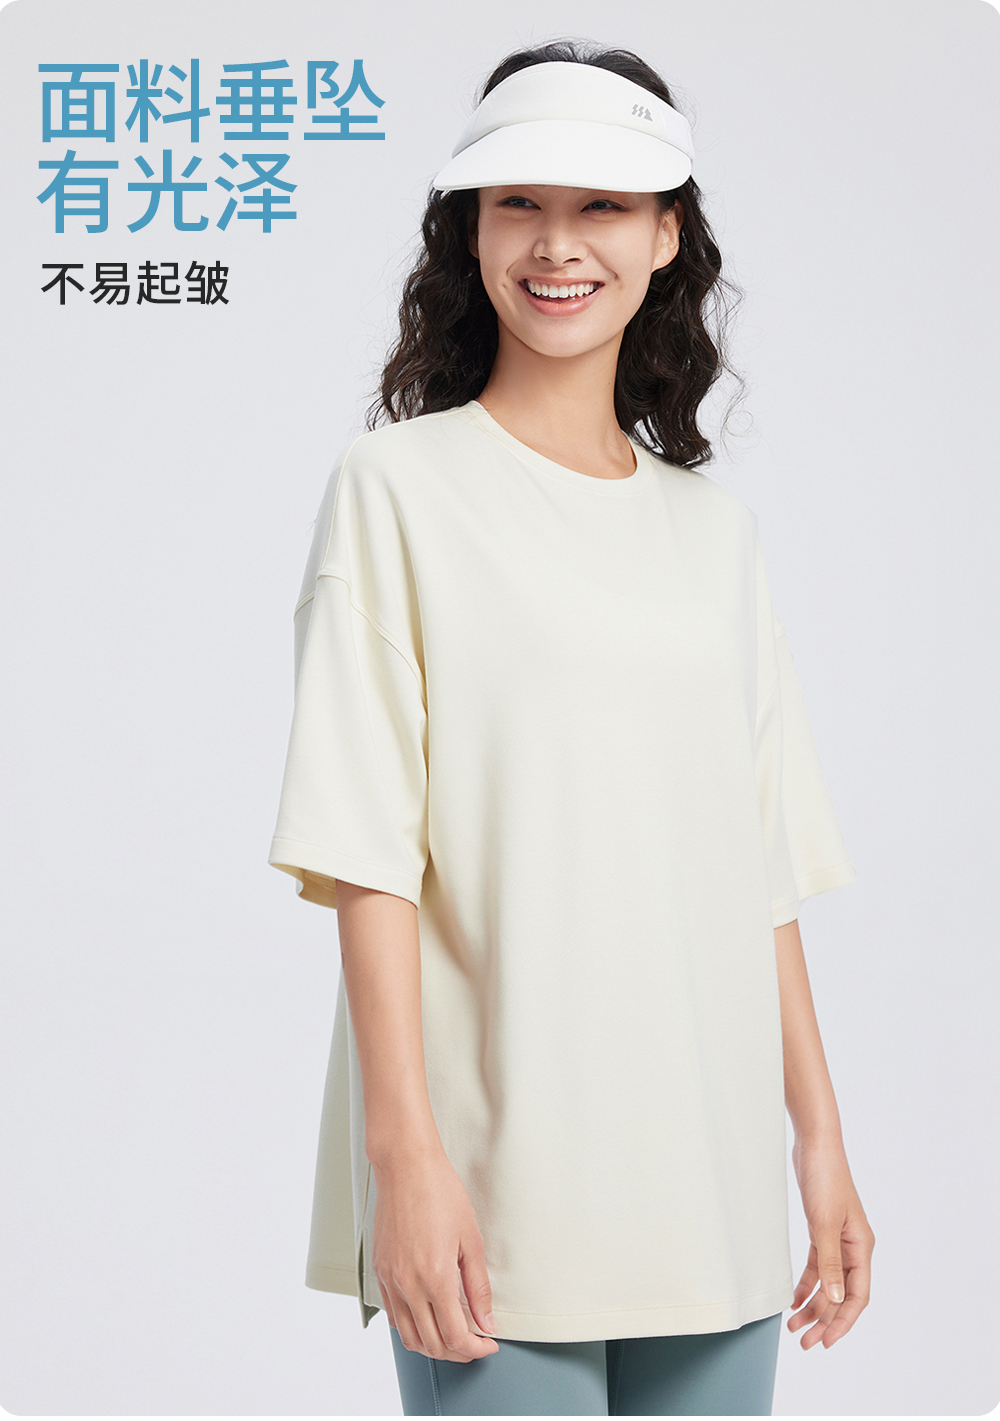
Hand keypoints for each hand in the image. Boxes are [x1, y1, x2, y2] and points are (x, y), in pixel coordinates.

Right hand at [370, 1146, 499, 1362]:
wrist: (406, 1167)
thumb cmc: (440, 1192)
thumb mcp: (471, 1239)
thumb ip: (479, 1286)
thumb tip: (486, 1320)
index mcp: (435, 1277)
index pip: (455, 1336)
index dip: (475, 1348)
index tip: (488, 1344)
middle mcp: (408, 1285)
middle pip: (432, 1344)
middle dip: (458, 1353)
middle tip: (475, 1344)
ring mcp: (390, 1280)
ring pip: (409, 1337)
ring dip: (433, 1347)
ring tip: (452, 1337)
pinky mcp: (380, 1271)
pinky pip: (393, 1316)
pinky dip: (411, 1328)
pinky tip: (427, 1318)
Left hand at [788, 1134, 874, 1348]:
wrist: (815, 1145)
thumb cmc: (825, 1178)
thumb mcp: (824, 1223)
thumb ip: (831, 1263)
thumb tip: (838, 1300)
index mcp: (861, 1247)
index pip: (858, 1296)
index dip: (843, 1322)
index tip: (826, 1342)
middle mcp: (853, 1248)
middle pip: (842, 1295)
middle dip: (825, 1320)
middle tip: (805, 1342)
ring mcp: (838, 1240)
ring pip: (829, 1284)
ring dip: (814, 1306)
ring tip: (795, 1327)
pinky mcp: (822, 1231)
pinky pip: (817, 1267)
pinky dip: (807, 1284)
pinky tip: (794, 1300)